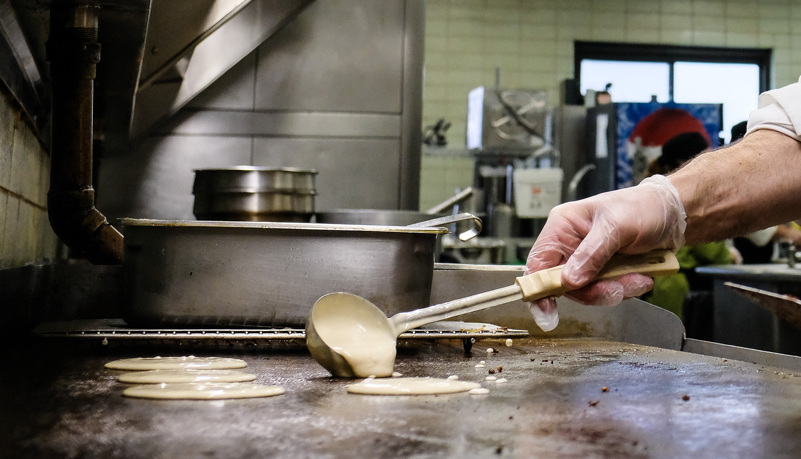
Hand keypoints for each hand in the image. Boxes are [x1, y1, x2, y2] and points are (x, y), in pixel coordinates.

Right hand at [525, 175, 686, 330]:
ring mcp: (587, 261)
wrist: (673, 216)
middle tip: (616, 289)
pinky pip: (605, 292)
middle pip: (563, 285)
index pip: (538, 263)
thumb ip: (592, 253)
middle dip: (592, 291)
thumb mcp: (617, 226)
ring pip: (587, 292)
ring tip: (638, 278)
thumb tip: (569, 280)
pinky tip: (641, 277)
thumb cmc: (643, 207)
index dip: (538, 288)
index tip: (548, 312)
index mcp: (563, 227)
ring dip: (614, 290)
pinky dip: (625, 289)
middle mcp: (570, 246)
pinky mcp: (604, 273)